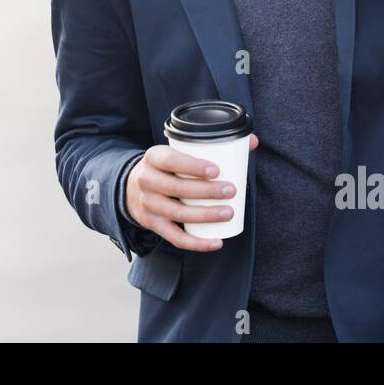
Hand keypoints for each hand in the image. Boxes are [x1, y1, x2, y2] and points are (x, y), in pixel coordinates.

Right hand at [125, 134, 259, 251]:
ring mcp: (148, 205)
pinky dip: (197, 243)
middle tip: (231, 190)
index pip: (171, 161)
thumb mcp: (175, 151)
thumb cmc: (165, 168)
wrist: (131, 188)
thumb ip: (211, 145)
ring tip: (229, 212)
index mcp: (153, 157)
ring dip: (206, 215)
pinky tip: (216, 242)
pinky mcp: (153, 224)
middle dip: (207, 191)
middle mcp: (147, 180)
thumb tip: (252, 141)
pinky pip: (175, 238)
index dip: (193, 166)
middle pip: (177, 188)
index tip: (217, 170)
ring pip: (178, 213)